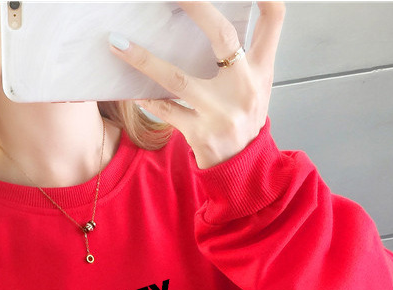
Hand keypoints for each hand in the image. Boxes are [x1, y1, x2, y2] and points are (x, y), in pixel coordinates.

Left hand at [109, 1, 284, 168]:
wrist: (244, 171)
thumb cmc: (244, 122)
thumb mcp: (257, 87)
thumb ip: (244, 56)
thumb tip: (214, 23)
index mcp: (261, 70)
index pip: (273, 20)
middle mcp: (245, 87)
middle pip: (222, 36)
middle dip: (197, 7)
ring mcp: (221, 112)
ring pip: (177, 78)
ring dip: (144, 59)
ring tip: (118, 43)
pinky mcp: (201, 133)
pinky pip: (166, 110)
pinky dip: (147, 98)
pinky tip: (130, 87)